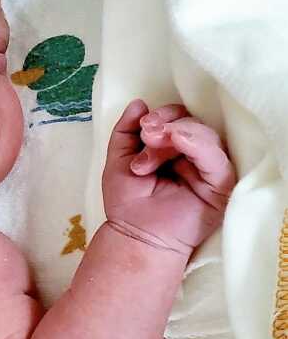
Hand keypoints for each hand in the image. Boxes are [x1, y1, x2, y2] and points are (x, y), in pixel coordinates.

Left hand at [102, 100, 235, 255]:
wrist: (134, 236)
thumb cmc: (127, 202)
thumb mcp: (119, 159)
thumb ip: (126, 131)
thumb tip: (139, 103)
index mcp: (174, 149)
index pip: (177, 119)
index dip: (161, 116)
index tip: (142, 127)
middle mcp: (195, 157)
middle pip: (191, 123)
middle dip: (166, 125)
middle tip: (146, 137)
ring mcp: (209, 170)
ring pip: (205, 136)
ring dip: (176, 134)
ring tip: (152, 148)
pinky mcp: (220, 185)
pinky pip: (216, 158)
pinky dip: (197, 144)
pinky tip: (178, 141)